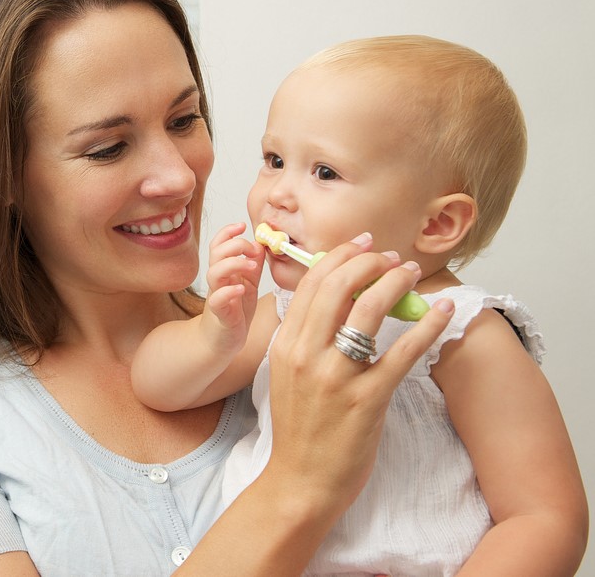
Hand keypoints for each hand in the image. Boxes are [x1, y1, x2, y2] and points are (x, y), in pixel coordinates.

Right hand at [201, 222, 264, 353]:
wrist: (223, 340)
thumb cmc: (235, 311)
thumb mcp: (249, 284)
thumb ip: (253, 265)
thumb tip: (260, 244)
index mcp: (225, 270)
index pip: (219, 244)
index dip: (228, 232)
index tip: (243, 225)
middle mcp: (218, 280)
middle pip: (216, 253)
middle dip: (235, 245)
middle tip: (252, 250)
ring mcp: (217, 295)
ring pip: (214, 272)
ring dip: (233, 264)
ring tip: (250, 266)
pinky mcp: (219, 313)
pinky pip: (218, 299)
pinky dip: (229, 291)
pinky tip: (241, 289)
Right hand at [263, 233, 453, 507]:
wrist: (300, 480)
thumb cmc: (298, 429)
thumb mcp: (286, 374)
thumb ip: (303, 338)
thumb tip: (330, 300)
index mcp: (285, 345)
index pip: (310, 284)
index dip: (338, 256)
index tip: (361, 245)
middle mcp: (306, 354)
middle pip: (338, 287)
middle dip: (368, 262)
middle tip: (390, 255)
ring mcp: (336, 376)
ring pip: (368, 310)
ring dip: (394, 282)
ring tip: (411, 273)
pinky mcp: (367, 400)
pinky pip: (402, 352)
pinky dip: (426, 326)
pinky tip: (442, 312)